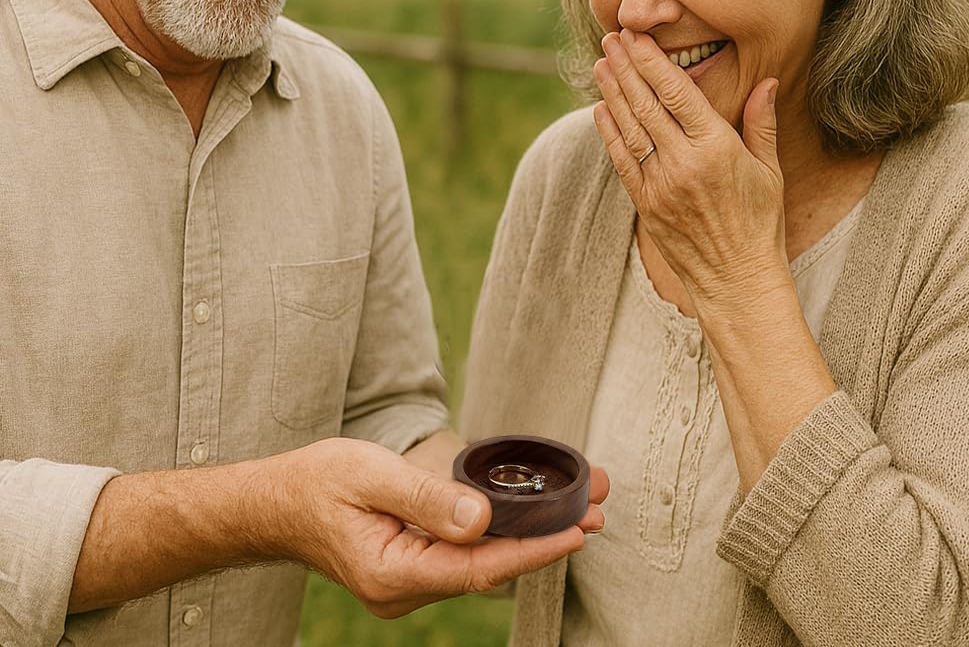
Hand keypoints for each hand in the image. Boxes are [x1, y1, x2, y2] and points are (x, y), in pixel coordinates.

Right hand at [271, 437, 607, 617]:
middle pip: (490, 567)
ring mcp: (409, 583)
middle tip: (597, 510)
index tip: (578, 531)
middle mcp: (406, 589)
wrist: (275, 504)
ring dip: (530, 535)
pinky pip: (465, 555)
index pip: (479, 567)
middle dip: (546, 539)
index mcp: (394, 573)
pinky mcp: (411, 566)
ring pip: (481, 562)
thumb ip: (425, 497)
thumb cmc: (316, 484)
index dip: (534, 550)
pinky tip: (529, 515)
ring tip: (579, 507)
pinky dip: (501, 534)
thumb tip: (484, 518)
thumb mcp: (368, 476)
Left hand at [592, 29, 786, 306]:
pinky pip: (622, 160)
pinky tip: (601, 109)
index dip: (652, 61)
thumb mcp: (769, 171)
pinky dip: (609, 132)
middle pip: (646, 104)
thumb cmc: (760, 224)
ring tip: (601, 63)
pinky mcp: (645, 204)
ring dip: (612, 92)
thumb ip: (761, 123)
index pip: (677, 93)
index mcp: (717, 149)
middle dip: (626, 67)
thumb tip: (767, 81)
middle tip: (611, 38)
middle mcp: (684, 163)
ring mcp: (660, 184)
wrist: (737, 280)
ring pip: (629, 128)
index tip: (637, 37)